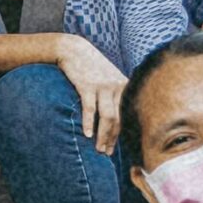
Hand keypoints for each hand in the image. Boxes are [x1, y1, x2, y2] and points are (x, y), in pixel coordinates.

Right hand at [55, 36, 127, 156]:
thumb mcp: (109, 79)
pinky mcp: (88, 85)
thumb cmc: (91, 68)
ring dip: (102, 135)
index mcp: (125, 87)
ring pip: (107, 117)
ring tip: (98, 148)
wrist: (74, 50)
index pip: (127, 116)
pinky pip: (90, 108)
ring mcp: (103, 86)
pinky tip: (86, 134)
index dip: (122, 134)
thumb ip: (115, 95)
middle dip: (112, 139)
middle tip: (105, 153)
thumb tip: (116, 119)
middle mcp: (118, 87)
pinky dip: (89, 123)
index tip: (114, 148)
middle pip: (118, 119)